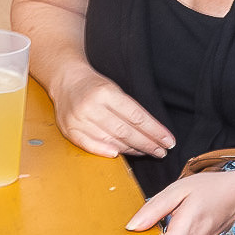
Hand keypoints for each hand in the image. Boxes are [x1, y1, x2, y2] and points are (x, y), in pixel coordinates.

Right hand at [49, 66, 174, 158]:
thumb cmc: (94, 86)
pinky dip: (105, 151)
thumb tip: (152, 133)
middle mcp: (91, 106)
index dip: (154, 131)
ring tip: (146, 152)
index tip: (168, 140)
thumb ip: (130, 110)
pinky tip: (119, 154)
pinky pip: (90, 145)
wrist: (66, 80)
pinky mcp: (69, 129)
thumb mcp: (114, 89)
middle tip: (161, 151)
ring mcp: (79, 119)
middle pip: (125, 131)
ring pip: (110, 140)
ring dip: (131, 149)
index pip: (136, 117)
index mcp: (105, 92)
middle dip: (147, 144)